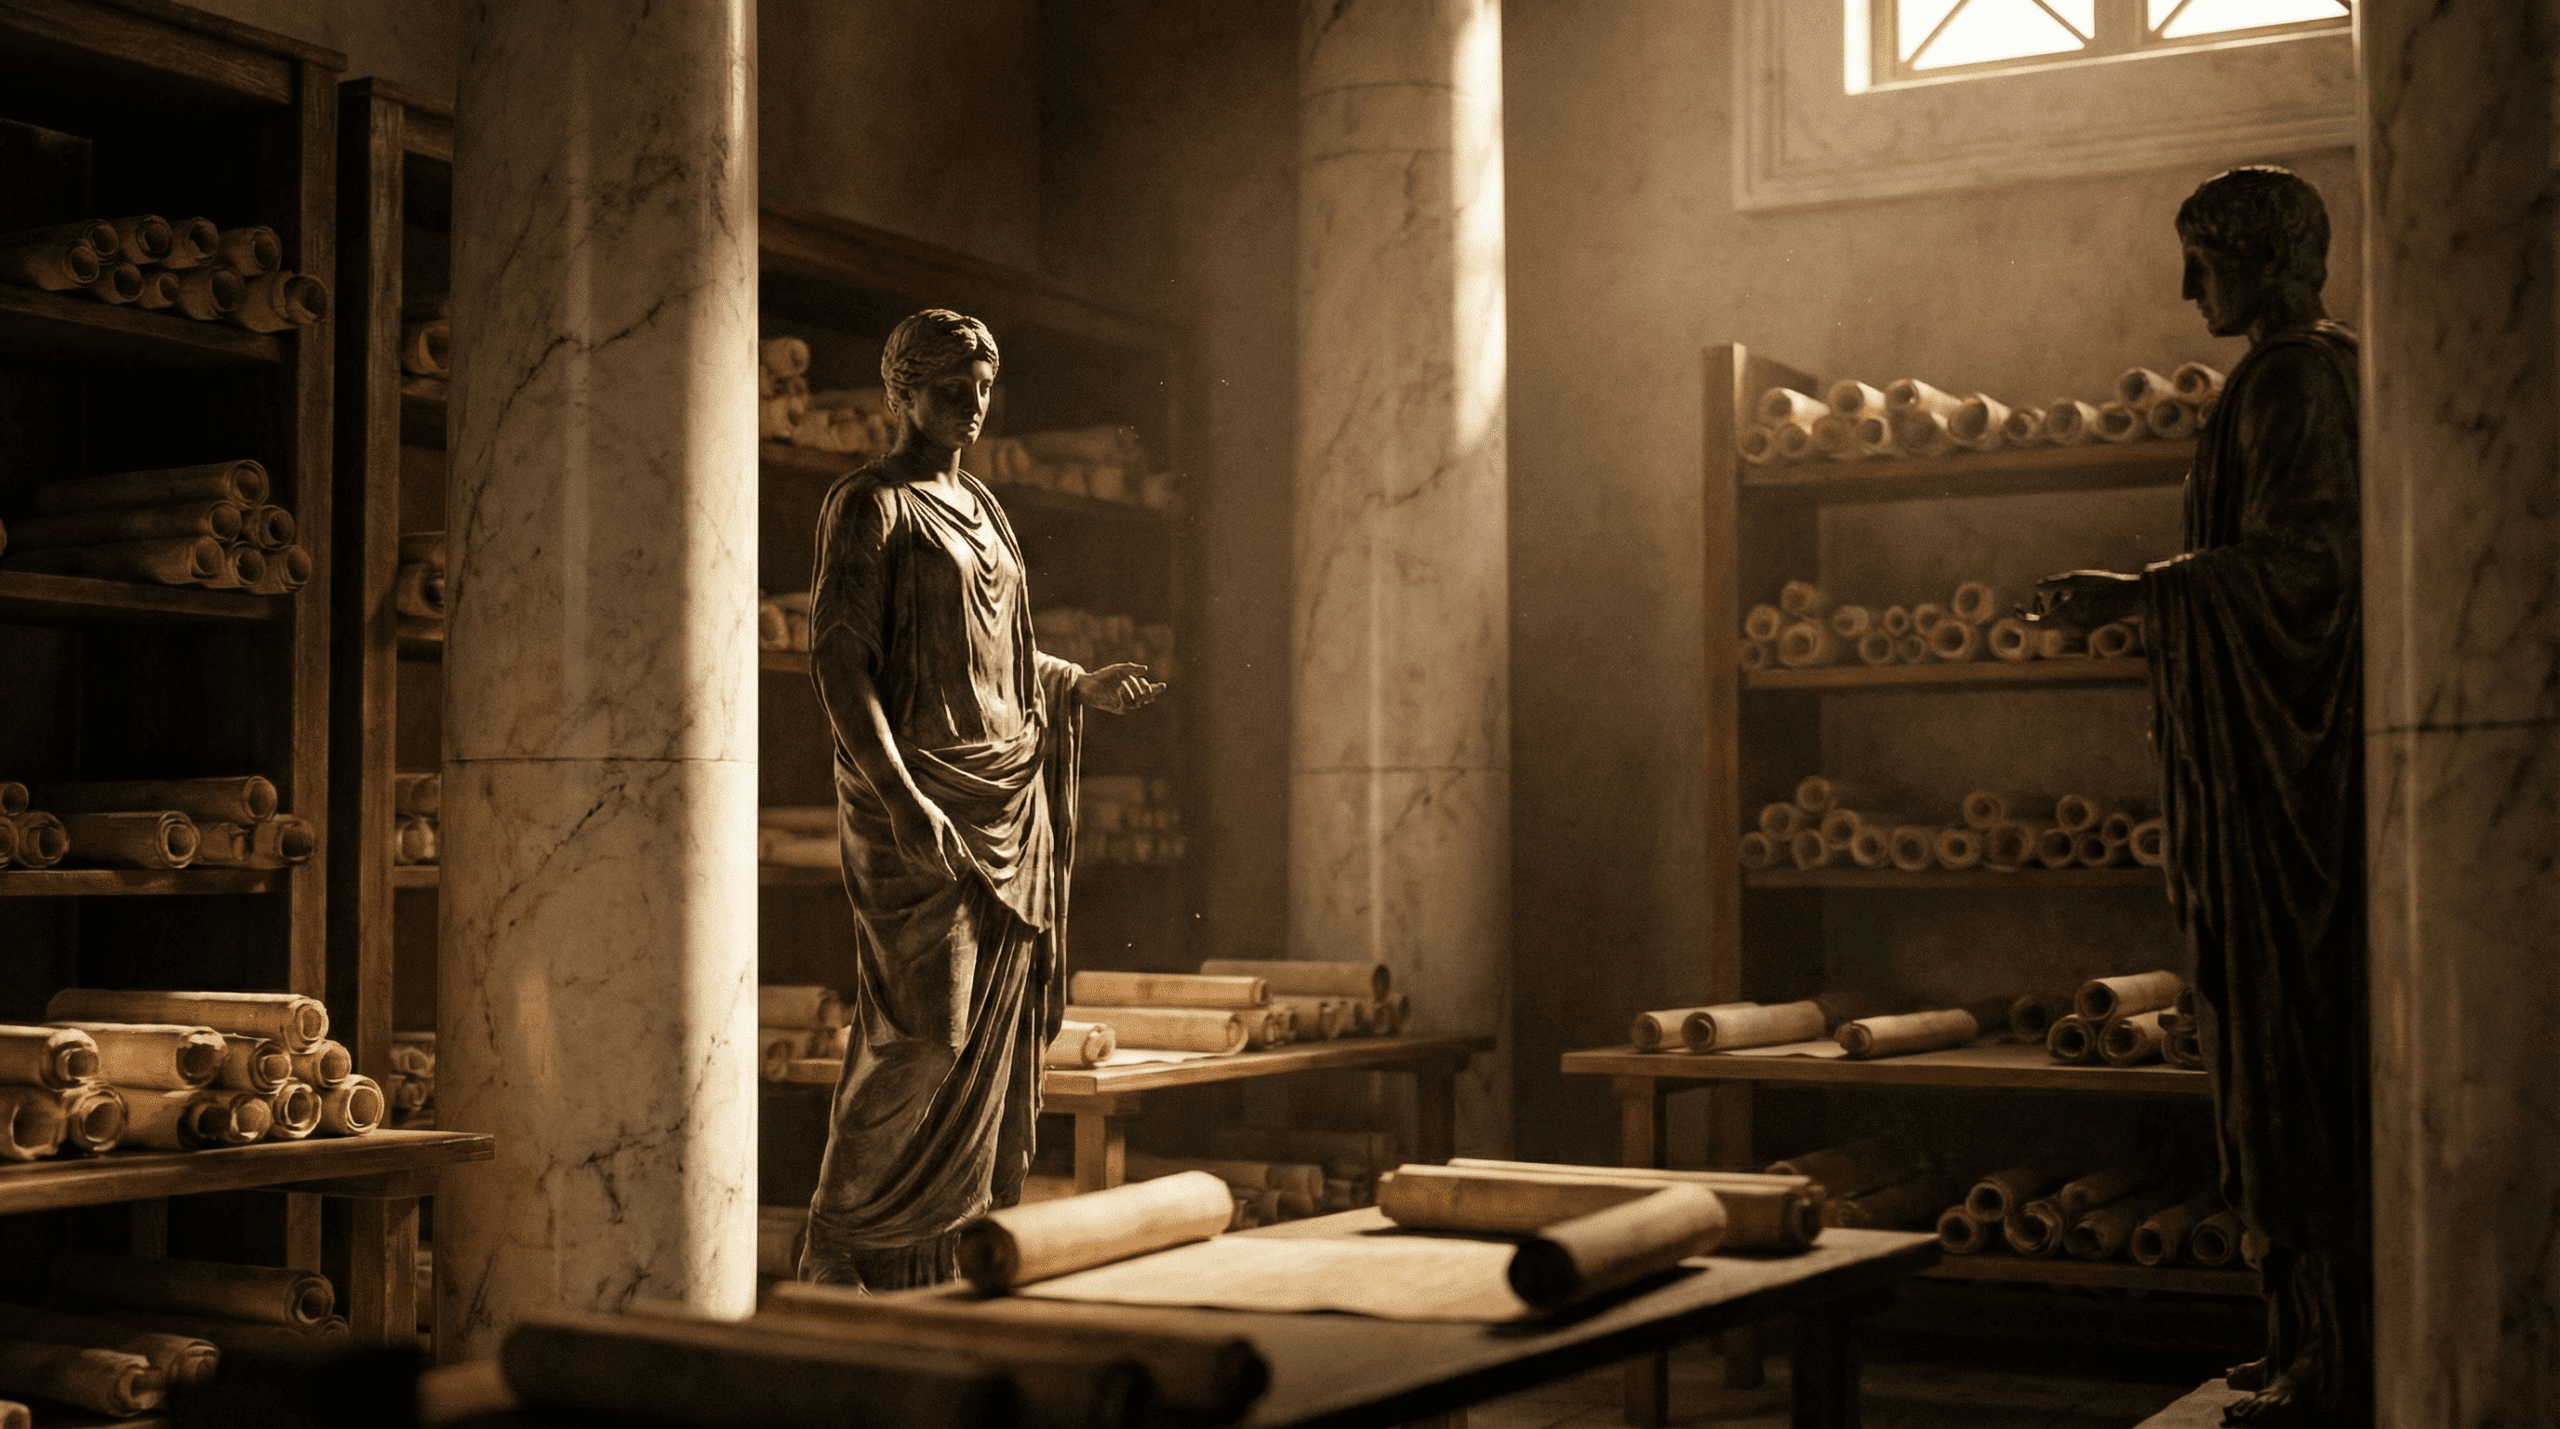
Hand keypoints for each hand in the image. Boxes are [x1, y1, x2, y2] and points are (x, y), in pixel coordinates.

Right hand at [890, 794, 975, 881]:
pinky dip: (916, 858)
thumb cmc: (928, 810)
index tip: (953, 878)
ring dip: (928, 866)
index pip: (942, 862)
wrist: (904, 802)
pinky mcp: (901, 844)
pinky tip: (920, 854)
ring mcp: (909, 845)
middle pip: (931, 865)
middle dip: (939, 870)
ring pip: (920, 863)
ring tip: (935, 863)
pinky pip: (910, 858)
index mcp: (934, 839)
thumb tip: (961, 855)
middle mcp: (921, 845)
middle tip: (946, 872)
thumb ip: (954, 839)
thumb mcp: (945, 821)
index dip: (948, 872)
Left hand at [1076, 662, 1163, 714]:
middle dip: (1147, 689)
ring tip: (1124, 682)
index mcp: (1133, 688)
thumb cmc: (1102, 677)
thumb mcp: (1118, 669)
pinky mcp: (1116, 708)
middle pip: (1147, 698)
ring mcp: (1124, 704)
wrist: (1087, 685)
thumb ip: (1131, 669)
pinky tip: (1120, 688)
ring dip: (1134, 690)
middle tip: (1141, 681)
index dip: (1157, 689)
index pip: (1149, 691)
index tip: (1162, 685)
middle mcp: (1131, 697)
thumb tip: (1146, 669)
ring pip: (1138, 702)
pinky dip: (1125, 695)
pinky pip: (1127, 705)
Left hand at [2026, 570, 2143, 633]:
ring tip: (2062, 590)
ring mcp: (2079, 631)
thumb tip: (2035, 587)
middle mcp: (2070, 629)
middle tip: (2039, 593)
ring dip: (2052, 607)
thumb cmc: (2103, 586)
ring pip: (2055, 622)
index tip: (2014, 608)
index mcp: (2064, 618)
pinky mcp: (2086, 629)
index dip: (2021, 618)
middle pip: (2043, 623)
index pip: (2034, 625)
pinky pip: (2067, 623)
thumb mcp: (2075, 579)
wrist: (2129, 597)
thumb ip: (2052, 584)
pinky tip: (2072, 597)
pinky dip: (2063, 610)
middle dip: (2038, 607)